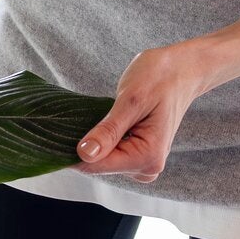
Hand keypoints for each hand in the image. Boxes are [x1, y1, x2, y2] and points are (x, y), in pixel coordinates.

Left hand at [73, 43, 207, 183]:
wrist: (182, 70)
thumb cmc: (160, 78)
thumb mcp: (130, 100)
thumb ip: (108, 130)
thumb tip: (84, 154)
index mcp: (147, 157)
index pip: (97, 165)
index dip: (73, 150)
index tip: (57, 131)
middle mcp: (147, 168)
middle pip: (99, 165)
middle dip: (86, 143)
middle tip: (83, 113)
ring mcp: (143, 164)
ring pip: (103, 160)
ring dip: (95, 140)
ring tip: (100, 113)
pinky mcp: (138, 156)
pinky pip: (111, 153)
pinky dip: (102, 139)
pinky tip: (105, 121)